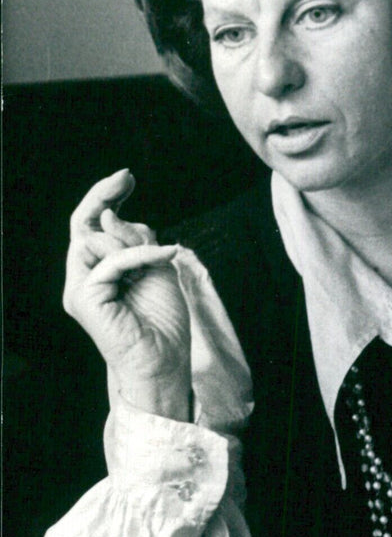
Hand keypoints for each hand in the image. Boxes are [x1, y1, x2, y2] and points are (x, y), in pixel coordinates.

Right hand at [64, 169, 190, 419]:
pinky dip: (139, 255)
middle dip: (103, 195)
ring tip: (157, 258)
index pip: (95, 225)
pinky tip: (163, 256)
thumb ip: (137, 241)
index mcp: (102, 268)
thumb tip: (112, 215)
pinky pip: (111, 262)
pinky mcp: (84, 298)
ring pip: (94, 240)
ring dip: (132, 241)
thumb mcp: (157, 267)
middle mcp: (85, 276)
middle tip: (126, 176)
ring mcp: (81, 287)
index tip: (127, 178)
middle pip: (83, 224)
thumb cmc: (163, 320)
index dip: (106, 197)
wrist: (165, 360)